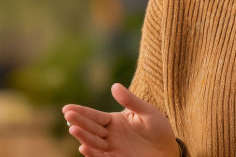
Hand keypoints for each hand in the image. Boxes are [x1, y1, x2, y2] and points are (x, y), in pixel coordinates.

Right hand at [62, 83, 179, 156]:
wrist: (168, 150)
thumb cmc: (159, 129)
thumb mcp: (147, 112)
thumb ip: (131, 101)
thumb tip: (114, 86)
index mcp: (114, 121)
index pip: (94, 116)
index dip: (81, 112)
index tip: (67, 108)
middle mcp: (110, 134)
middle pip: (91, 128)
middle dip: (79, 121)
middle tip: (67, 115)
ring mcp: (112, 148)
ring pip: (94, 142)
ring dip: (83, 136)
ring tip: (73, 129)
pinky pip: (102, 156)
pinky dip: (93, 154)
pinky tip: (84, 147)